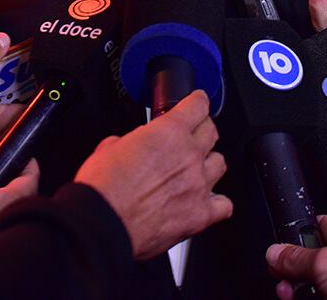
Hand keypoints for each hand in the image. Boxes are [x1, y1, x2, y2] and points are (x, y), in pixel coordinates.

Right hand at [74, 90, 231, 258]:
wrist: (102, 223)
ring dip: (208, 164)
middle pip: (212, 132)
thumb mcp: (109, 147)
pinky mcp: (200, 215)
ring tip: (196, 170)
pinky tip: (206, 202)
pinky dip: (216, 202)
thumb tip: (129, 147)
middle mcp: (189, 156)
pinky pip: (224, 205)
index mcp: (169, 132)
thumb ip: (130, 141)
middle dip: (203, 130)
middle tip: (192, 136)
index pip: (198, 106)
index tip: (198, 103)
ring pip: (220, 164)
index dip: (198, 102)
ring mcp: (198, 186)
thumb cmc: (103, 188)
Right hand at [265, 214, 326, 299]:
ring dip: (296, 292)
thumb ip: (297, 257)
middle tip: (284, 283)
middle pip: (308, 263)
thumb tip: (275, 252)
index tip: (277, 252)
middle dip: (290, 273)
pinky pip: (320, 299)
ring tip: (291, 296)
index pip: (314, 227)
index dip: (293, 237)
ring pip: (312, 287)